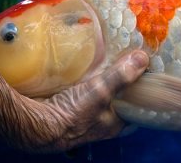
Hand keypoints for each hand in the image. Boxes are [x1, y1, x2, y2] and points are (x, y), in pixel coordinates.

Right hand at [0, 50, 148, 152]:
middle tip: (124, 60)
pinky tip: (84, 65)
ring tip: (106, 57)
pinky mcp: (68, 106)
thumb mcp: (100, 92)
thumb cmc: (71, 113)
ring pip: (99, 95)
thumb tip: (144, 58)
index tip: (146, 74)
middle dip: (120, 83)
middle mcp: (100, 122)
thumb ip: (121, 76)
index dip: (140, 92)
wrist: (34, 122)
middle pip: (116, 100)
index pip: (135, 108)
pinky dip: (85, 79)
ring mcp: (83, 114)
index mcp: (113, 123)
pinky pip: (82, 90)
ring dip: (102, 79)